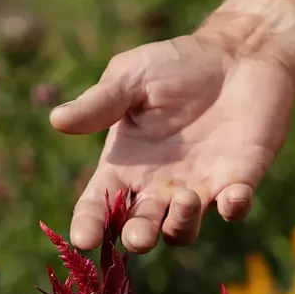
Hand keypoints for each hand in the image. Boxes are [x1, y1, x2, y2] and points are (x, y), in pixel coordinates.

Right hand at [51, 28, 294, 252]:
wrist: (237, 53)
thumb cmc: (177, 64)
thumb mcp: (132, 77)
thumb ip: (100, 103)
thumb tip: (57, 119)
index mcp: (124, 166)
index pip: (98, 206)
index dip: (89, 225)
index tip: (84, 239)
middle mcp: (157, 187)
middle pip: (140, 230)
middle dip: (138, 237)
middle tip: (139, 234)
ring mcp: (198, 189)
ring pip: (181, 231)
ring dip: (180, 224)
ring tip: (185, 198)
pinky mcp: (237, 181)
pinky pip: (234, 209)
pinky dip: (234, 208)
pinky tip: (233, 196)